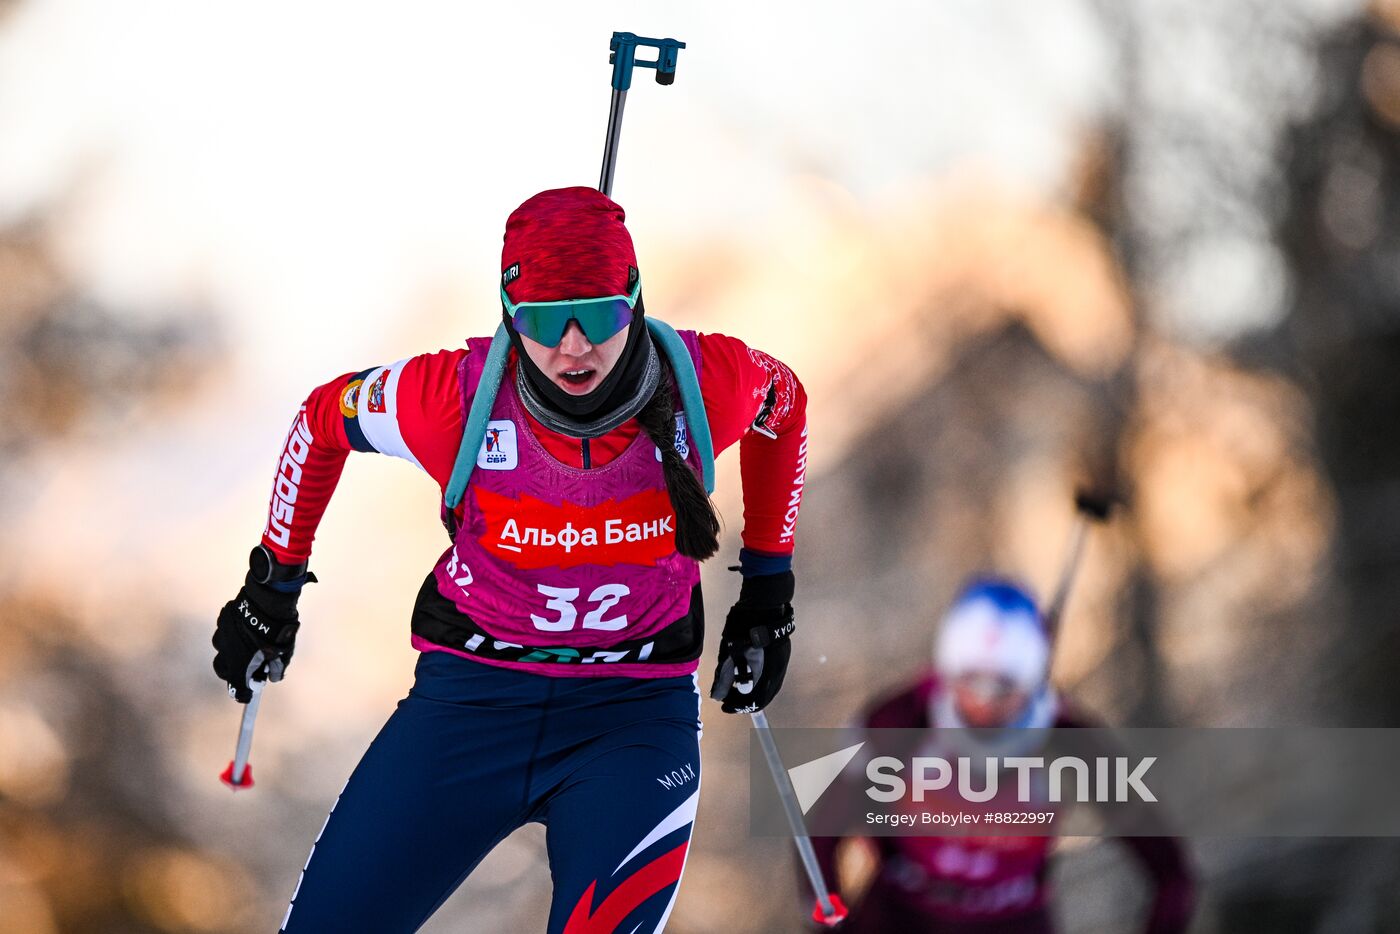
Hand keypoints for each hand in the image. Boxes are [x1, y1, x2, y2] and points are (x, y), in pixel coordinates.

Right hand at [212, 547, 311, 702]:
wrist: (268, 600)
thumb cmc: (277, 629)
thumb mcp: (283, 653)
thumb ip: (276, 668)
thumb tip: (273, 677)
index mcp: (239, 663)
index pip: (236, 687)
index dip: (242, 694)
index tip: (246, 697)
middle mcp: (226, 651)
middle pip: (223, 669)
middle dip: (232, 672)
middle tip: (245, 670)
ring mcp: (223, 633)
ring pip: (222, 646)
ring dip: (231, 649)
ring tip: (246, 645)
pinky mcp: (224, 618)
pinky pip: (225, 630)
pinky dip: (232, 633)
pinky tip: (243, 629)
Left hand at [710, 571, 795, 713]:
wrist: (765, 603)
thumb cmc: (744, 627)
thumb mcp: (729, 653)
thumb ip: (724, 677)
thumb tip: (717, 697)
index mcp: (765, 673)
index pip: (754, 701)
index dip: (738, 707)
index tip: (725, 707)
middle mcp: (777, 671)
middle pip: (763, 696)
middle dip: (746, 700)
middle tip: (729, 699)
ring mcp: (782, 661)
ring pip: (768, 686)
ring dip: (753, 690)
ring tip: (736, 687)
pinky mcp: (781, 653)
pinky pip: (771, 675)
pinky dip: (759, 680)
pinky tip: (747, 674)